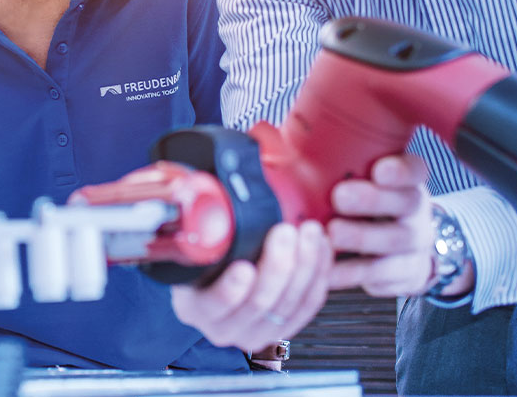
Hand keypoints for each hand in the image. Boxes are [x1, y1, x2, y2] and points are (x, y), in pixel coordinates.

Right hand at [171, 221, 330, 353]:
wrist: (220, 276)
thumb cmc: (209, 254)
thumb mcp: (196, 243)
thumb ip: (202, 225)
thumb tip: (212, 184)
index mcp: (196, 307)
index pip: (214, 304)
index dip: (232, 289)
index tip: (244, 266)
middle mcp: (225, 327)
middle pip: (259, 303)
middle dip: (278, 265)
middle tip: (285, 231)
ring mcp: (257, 332)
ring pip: (289, 304)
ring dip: (304, 264)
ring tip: (309, 232)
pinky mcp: (286, 327)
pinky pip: (309, 304)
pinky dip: (319, 274)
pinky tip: (321, 247)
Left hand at [325, 153, 440, 296]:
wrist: (401, 251)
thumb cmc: (368, 205)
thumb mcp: (363, 180)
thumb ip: (340, 166)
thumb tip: (285, 146)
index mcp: (407, 180)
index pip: (414, 169)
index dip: (400, 170)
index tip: (378, 170)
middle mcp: (416, 210)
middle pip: (405, 202)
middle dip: (372, 199)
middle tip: (340, 197)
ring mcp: (413, 243)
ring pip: (394, 239)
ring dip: (361, 237)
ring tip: (333, 233)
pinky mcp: (403, 273)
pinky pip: (379, 274)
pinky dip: (351, 273)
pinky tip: (328, 270)